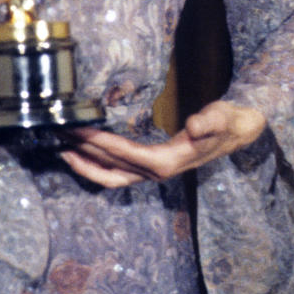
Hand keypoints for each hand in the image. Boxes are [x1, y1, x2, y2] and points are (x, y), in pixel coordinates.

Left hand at [59, 99, 267, 188]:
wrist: (237, 131)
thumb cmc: (228, 122)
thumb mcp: (223, 118)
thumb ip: (211, 121)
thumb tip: (194, 125)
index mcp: (168, 162)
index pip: (125, 154)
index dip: (100, 143)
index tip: (79, 129)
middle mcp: (155, 172)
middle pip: (110, 166)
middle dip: (82, 150)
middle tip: (56, 130)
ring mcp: (149, 172)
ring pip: (108, 175)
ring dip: (82, 163)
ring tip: (58, 144)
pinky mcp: (147, 166)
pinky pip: (114, 172)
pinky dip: (93, 165)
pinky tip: (78, 151)